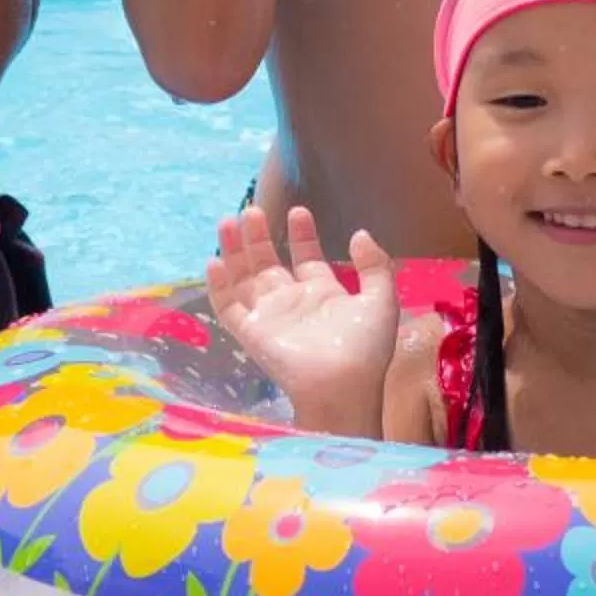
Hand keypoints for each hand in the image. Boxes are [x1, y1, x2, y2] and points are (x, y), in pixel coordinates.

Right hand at [208, 204, 396, 438]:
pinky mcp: (250, 332)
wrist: (341, 384)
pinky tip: (214, 261)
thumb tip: (359, 233)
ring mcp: (268, 316)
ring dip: (235, 251)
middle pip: (267, 263)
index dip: (302, 235)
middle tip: (251, 210)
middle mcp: (292, 301)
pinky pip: (227, 307)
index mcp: (323, 294)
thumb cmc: (364, 347)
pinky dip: (218, 285)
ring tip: (229, 221)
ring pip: (243, 278)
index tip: (299, 211)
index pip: (306, 258)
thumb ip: (375, 266)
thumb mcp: (380, 300)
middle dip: (259, 237)